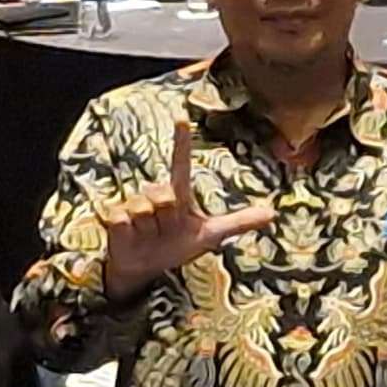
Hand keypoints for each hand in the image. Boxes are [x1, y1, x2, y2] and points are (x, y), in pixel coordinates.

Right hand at [97, 121, 280, 303]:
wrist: (147, 270)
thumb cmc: (178, 245)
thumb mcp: (209, 236)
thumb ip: (238, 223)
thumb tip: (272, 213)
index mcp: (179, 194)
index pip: (180, 163)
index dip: (181, 141)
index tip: (181, 116)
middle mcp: (156, 195)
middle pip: (164, 195)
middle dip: (167, 217)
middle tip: (167, 229)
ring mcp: (134, 205)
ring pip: (143, 210)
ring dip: (149, 229)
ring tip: (149, 235)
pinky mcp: (114, 217)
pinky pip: (121, 219)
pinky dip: (128, 233)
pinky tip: (130, 237)